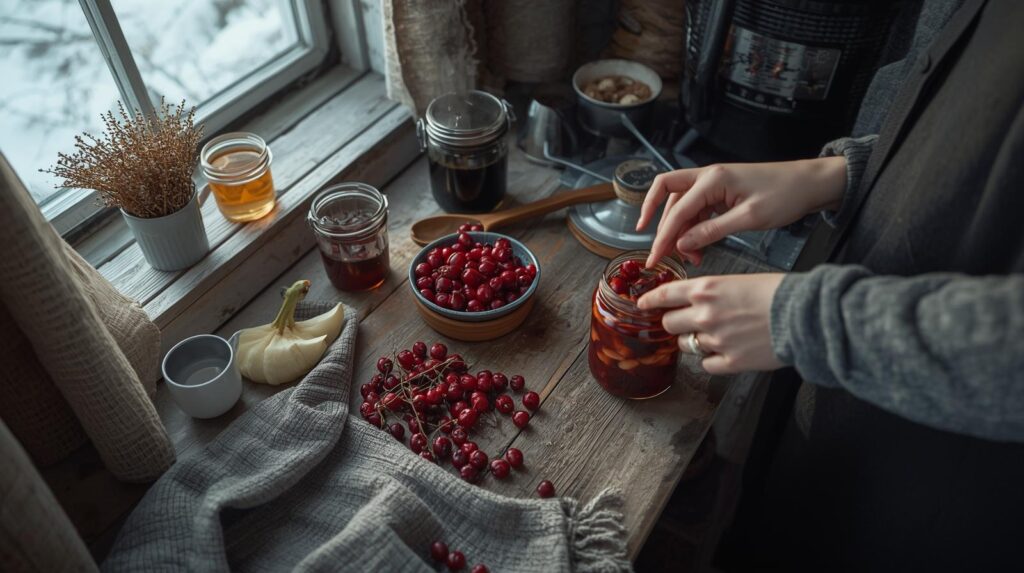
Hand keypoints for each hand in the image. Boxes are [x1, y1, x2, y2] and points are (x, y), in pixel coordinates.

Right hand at [636, 157, 846, 266]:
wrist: (809, 184)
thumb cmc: (785, 195)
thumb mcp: (749, 218)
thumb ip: (712, 231)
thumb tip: (683, 244)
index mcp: (713, 179)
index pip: (677, 210)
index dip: (663, 236)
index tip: (655, 257)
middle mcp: (708, 176)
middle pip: (666, 194)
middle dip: (658, 224)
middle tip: (659, 253)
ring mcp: (713, 183)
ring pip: (680, 204)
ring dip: (679, 229)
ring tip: (688, 255)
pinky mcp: (721, 192)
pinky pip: (696, 208)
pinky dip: (693, 227)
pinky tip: (699, 245)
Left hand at [637, 273, 785, 373]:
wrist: (804, 315)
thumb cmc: (778, 293)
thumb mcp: (738, 281)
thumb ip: (713, 292)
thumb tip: (698, 301)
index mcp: (706, 290)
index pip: (665, 295)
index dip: (650, 301)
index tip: (642, 304)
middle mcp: (704, 315)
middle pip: (669, 324)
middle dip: (675, 323)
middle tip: (688, 322)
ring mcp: (715, 340)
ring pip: (686, 345)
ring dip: (695, 341)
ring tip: (717, 335)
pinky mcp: (729, 362)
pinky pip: (706, 364)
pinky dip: (713, 359)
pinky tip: (727, 351)